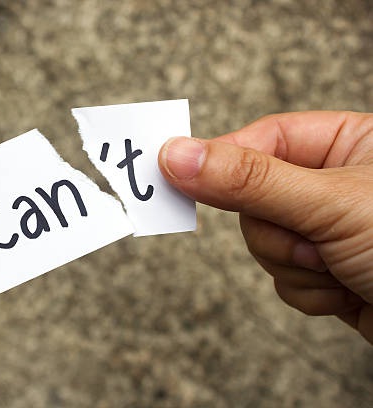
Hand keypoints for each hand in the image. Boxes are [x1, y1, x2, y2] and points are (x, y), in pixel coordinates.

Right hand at [158, 111, 372, 342]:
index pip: (262, 139)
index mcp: (348, 143)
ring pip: (265, 243)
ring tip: (341, 267)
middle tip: (311, 238)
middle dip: (276, 231)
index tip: (175, 170)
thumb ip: (249, 180)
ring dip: (296, 265)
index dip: (221, 159)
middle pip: (254, 200)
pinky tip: (347, 289)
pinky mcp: (328, 270)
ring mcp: (329, 229)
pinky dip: (309, 291)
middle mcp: (334, 184)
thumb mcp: (330, 203)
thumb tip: (178, 155)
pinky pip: (284, 278)